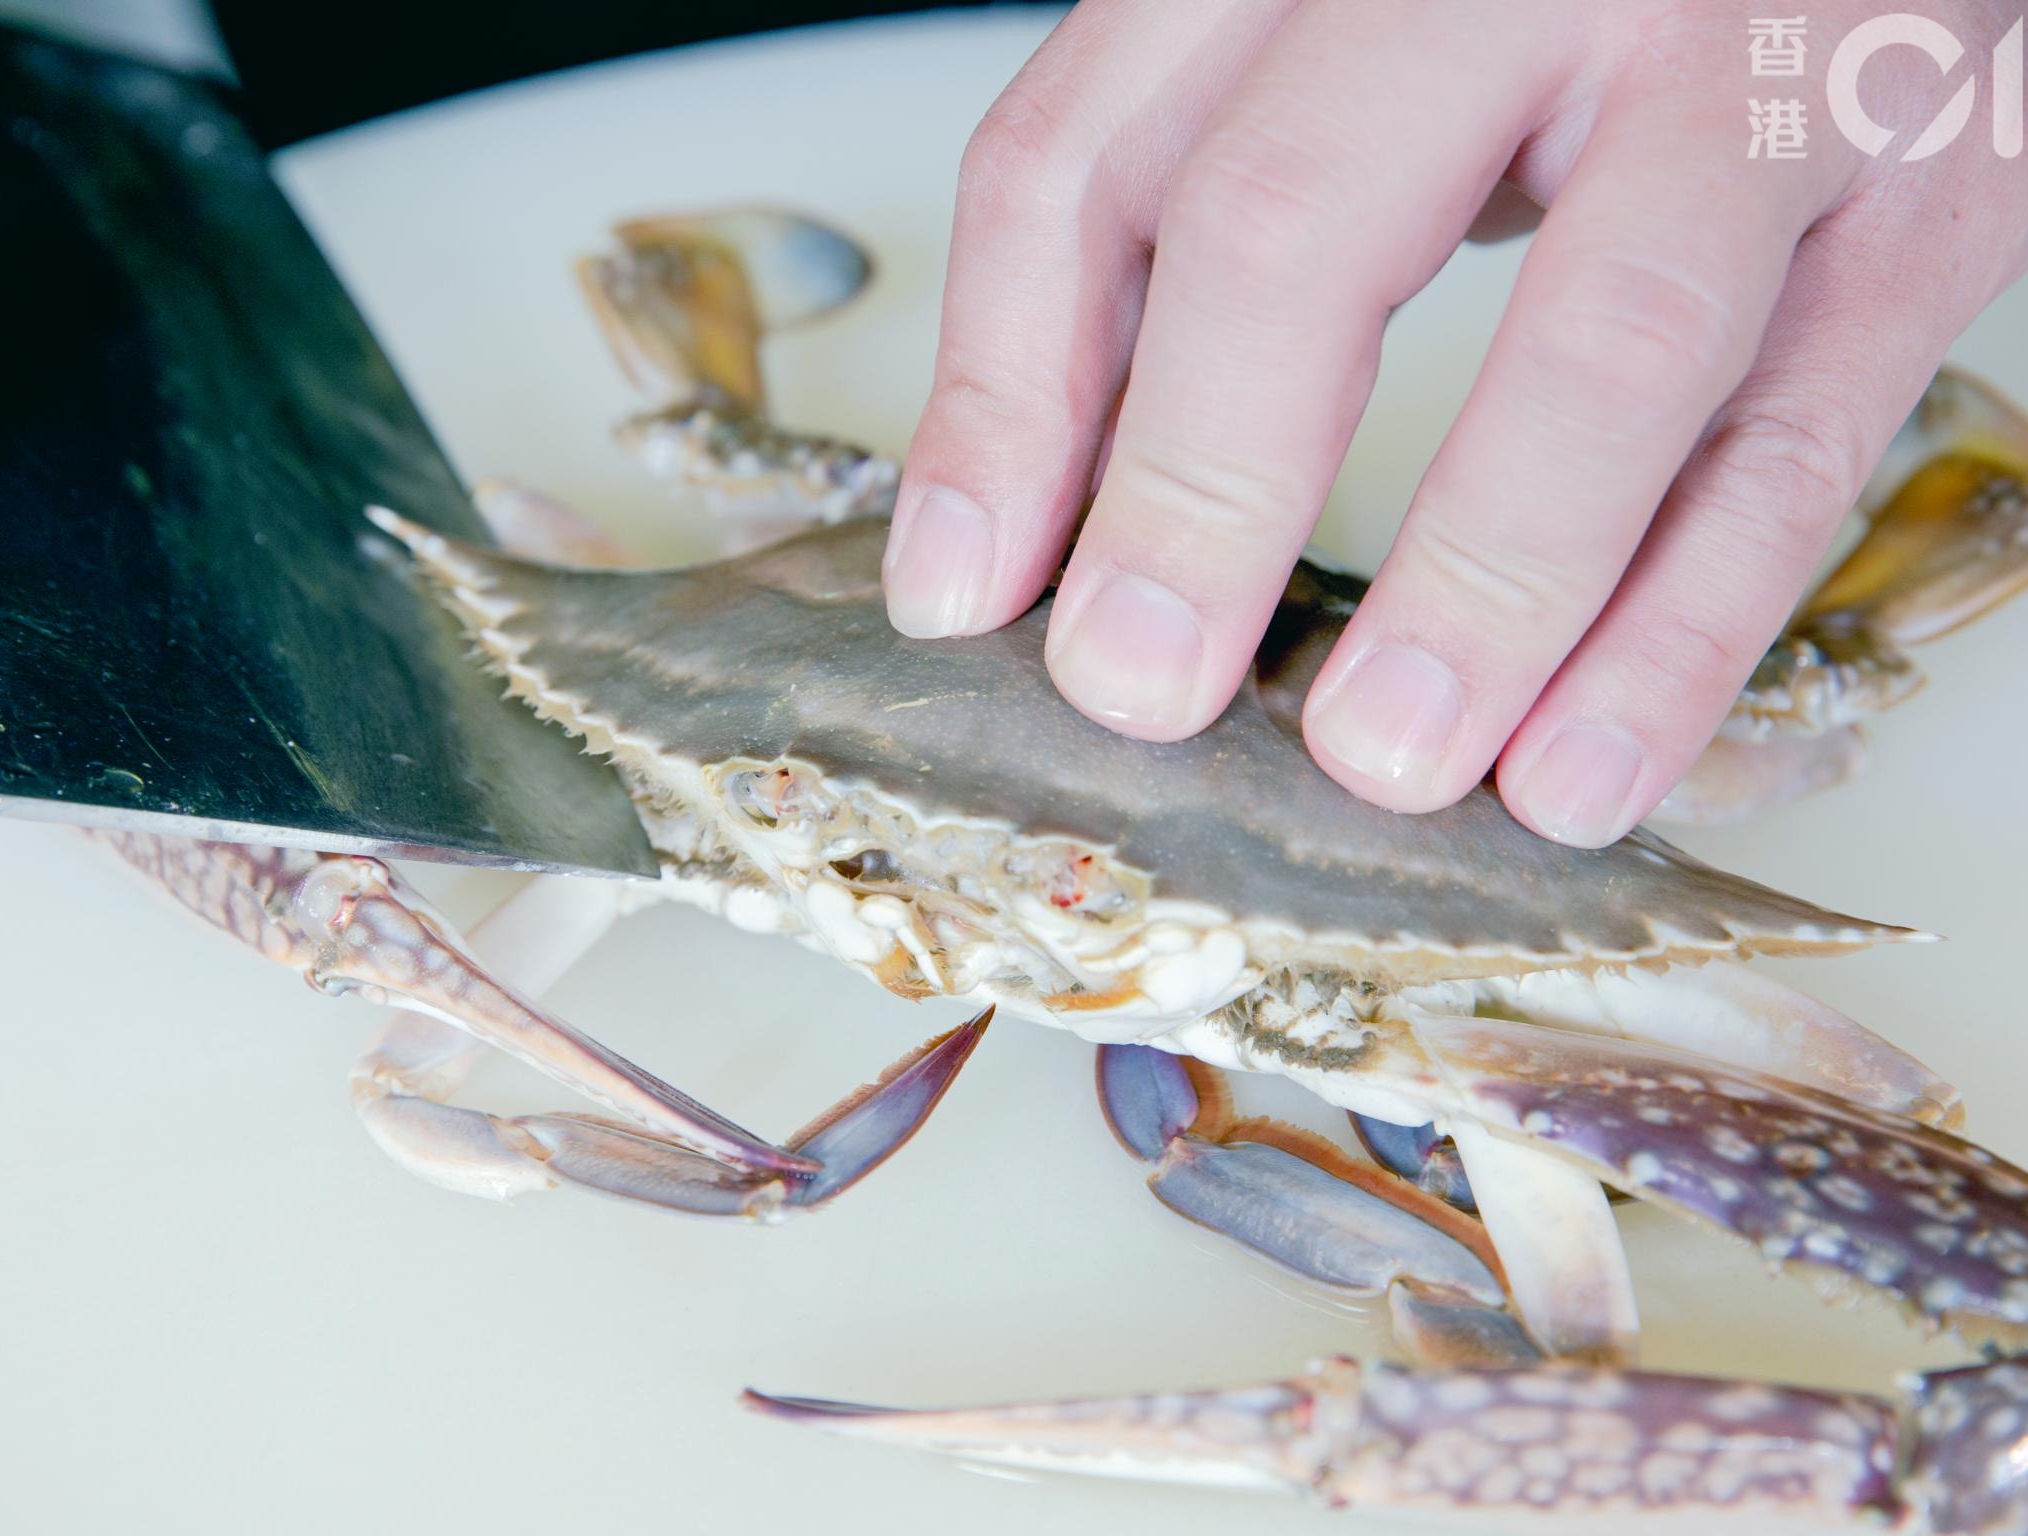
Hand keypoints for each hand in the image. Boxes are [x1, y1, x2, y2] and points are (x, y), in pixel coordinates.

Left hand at [881, 0, 2027, 844]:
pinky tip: (1589, 760)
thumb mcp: (1344, 43)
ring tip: (1388, 763)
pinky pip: (1802, 436)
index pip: (1090, 156)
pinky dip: (1688, 624)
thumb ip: (1194, 211)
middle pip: (1294, 228)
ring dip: (1484, 594)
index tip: (963, 592)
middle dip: (1197, 496)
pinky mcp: (1932, 189)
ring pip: (1601, 346)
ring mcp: (1750, 66)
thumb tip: (1031, 502)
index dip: (1006, 396)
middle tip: (1137, 686)